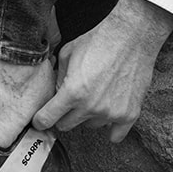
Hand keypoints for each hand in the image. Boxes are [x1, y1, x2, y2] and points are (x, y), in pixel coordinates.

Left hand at [31, 0, 172, 141]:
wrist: (131, 36)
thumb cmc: (98, 41)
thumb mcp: (67, 54)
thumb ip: (57, 79)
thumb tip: (55, 96)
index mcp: (72, 92)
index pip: (47, 119)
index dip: (41, 120)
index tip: (41, 120)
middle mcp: (91, 106)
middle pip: (66, 126)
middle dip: (63, 115)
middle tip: (69, 102)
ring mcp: (112, 113)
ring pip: (90, 126)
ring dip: (88, 115)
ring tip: (95, 95)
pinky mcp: (130, 114)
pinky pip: (116, 135)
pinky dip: (111, 128)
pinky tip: (108, 114)